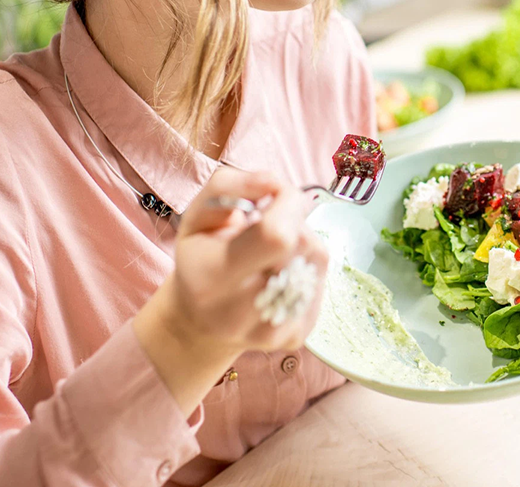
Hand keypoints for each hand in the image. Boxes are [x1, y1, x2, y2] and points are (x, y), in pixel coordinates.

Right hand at [133, 168, 327, 413]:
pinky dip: (307, 265)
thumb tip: (274, 182)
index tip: (275, 195)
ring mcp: (272, 332)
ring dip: (302, 241)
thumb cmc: (201, 257)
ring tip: (273, 249)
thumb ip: (229, 186)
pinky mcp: (296, 337)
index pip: (276, 235)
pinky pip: (321, 280)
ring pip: (317, 259)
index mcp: (210, 278)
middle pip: (301, 244)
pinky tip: (282, 271)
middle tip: (271, 223)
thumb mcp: (197, 214)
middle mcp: (239, 313)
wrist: (199, 322)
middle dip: (293, 220)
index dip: (287, 203)